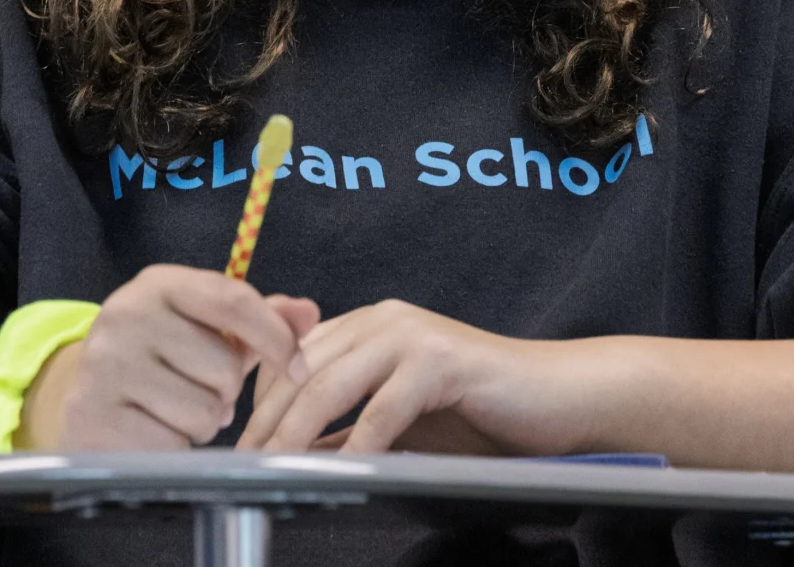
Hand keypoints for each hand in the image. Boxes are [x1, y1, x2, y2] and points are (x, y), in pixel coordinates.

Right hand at [20, 264, 317, 450]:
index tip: (297, 367)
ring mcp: (105, 366)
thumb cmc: (160, 352)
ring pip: (203, 413)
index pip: (234, 302)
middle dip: (224, 390)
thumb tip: (309, 313)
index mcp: (159, 284)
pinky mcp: (93, 415)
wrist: (80, 385)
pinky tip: (152, 427)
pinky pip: (172, 444)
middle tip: (197, 386)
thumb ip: (260, 318)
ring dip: (203, 422)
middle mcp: (126, 316)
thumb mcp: (205, 324)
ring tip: (175, 407)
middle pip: (224, 369)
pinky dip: (174, 445)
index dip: (276, 338)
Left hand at [238, 299, 566, 455]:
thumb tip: (294, 454)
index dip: (260, 397)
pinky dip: (357, 445)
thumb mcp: (401, 421)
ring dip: (295, 433)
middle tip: (242, 465)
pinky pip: (384, 407)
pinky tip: (343, 473)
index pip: (292, 355)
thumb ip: (349, 428)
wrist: (556, 398)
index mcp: (370, 325)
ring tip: (273, 469)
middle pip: (301, 369)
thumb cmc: (482, 413)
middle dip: (266, 421)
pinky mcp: (442, 360)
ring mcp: (413, 335)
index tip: (237, 443)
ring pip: (331, 385)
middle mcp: (384, 320)